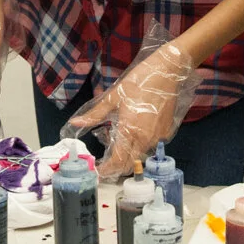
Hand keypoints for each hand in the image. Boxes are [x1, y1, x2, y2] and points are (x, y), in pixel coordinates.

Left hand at [65, 26, 200, 178]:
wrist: (167, 72)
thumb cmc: (139, 82)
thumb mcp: (113, 97)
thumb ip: (95, 114)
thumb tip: (75, 123)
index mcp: (130, 132)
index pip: (118, 161)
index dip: (107, 170)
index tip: (98, 172)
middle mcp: (145, 140)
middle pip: (130, 164)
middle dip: (117, 168)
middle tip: (105, 163)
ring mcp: (158, 138)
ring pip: (141, 156)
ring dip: (129, 157)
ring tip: (117, 144)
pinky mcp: (166, 133)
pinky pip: (151, 146)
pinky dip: (141, 146)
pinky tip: (134, 134)